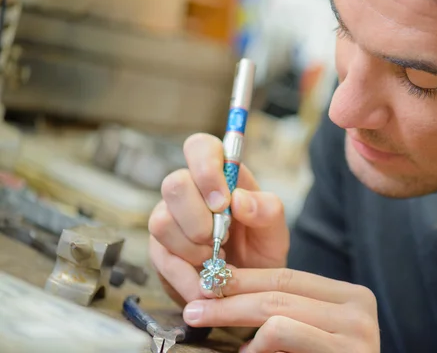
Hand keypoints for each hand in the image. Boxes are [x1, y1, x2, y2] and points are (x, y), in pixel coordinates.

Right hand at [148, 133, 289, 305]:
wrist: (248, 290)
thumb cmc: (261, 249)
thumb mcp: (275, 231)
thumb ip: (267, 211)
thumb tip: (239, 200)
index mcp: (220, 174)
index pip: (199, 146)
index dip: (206, 169)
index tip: (223, 202)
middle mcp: (189, 190)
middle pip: (174, 184)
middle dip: (199, 219)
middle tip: (222, 240)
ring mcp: (170, 219)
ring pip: (161, 222)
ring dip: (192, 248)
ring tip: (217, 262)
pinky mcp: (160, 250)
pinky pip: (162, 258)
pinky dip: (187, 276)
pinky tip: (207, 285)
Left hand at [182, 267, 380, 352]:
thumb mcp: (311, 331)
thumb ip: (287, 311)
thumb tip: (229, 292)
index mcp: (352, 296)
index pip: (288, 277)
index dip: (245, 278)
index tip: (209, 283)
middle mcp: (359, 309)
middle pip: (279, 291)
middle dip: (229, 298)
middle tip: (194, 307)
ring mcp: (356, 333)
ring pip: (277, 312)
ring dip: (236, 320)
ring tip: (221, 336)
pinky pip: (282, 334)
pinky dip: (257, 346)